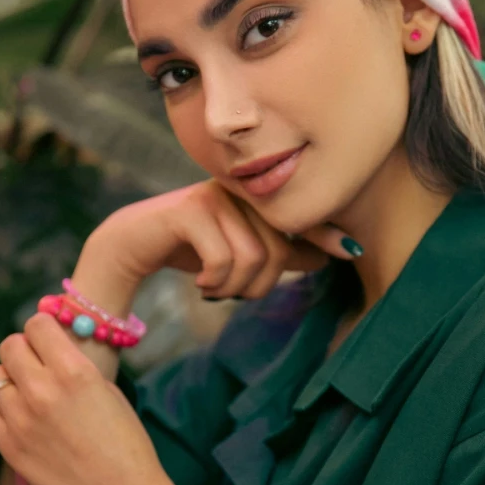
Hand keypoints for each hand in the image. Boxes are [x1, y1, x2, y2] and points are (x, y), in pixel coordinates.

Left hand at [0, 313, 184, 484]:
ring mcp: (21, 420)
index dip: (43, 330)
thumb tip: (49, 352)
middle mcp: (42, 390)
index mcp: (74, 372)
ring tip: (31, 397)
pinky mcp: (9, 448)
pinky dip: (3, 413)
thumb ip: (73, 367)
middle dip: (23, 351)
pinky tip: (25, 422)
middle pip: (9, 346)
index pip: (37, 325)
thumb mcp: (107, 391)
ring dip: (12, 382)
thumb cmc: (126, 442)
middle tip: (37, 365)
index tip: (49, 340)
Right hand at [87, 178, 359, 299]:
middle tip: (232, 293)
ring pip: (252, 258)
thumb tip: (328, 256)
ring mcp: (214, 197)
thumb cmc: (190, 248)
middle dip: (257, 286)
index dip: (324, 235)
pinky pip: (224, 259)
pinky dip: (215, 282)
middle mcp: (238, 191)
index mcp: (254, 197)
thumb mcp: (241, 251)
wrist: (132, 244)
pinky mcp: (190, 211)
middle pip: (276, 250)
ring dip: (233, 288)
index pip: (298, 218)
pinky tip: (202, 284)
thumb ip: (280, 251)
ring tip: (215, 288)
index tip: (352, 250)